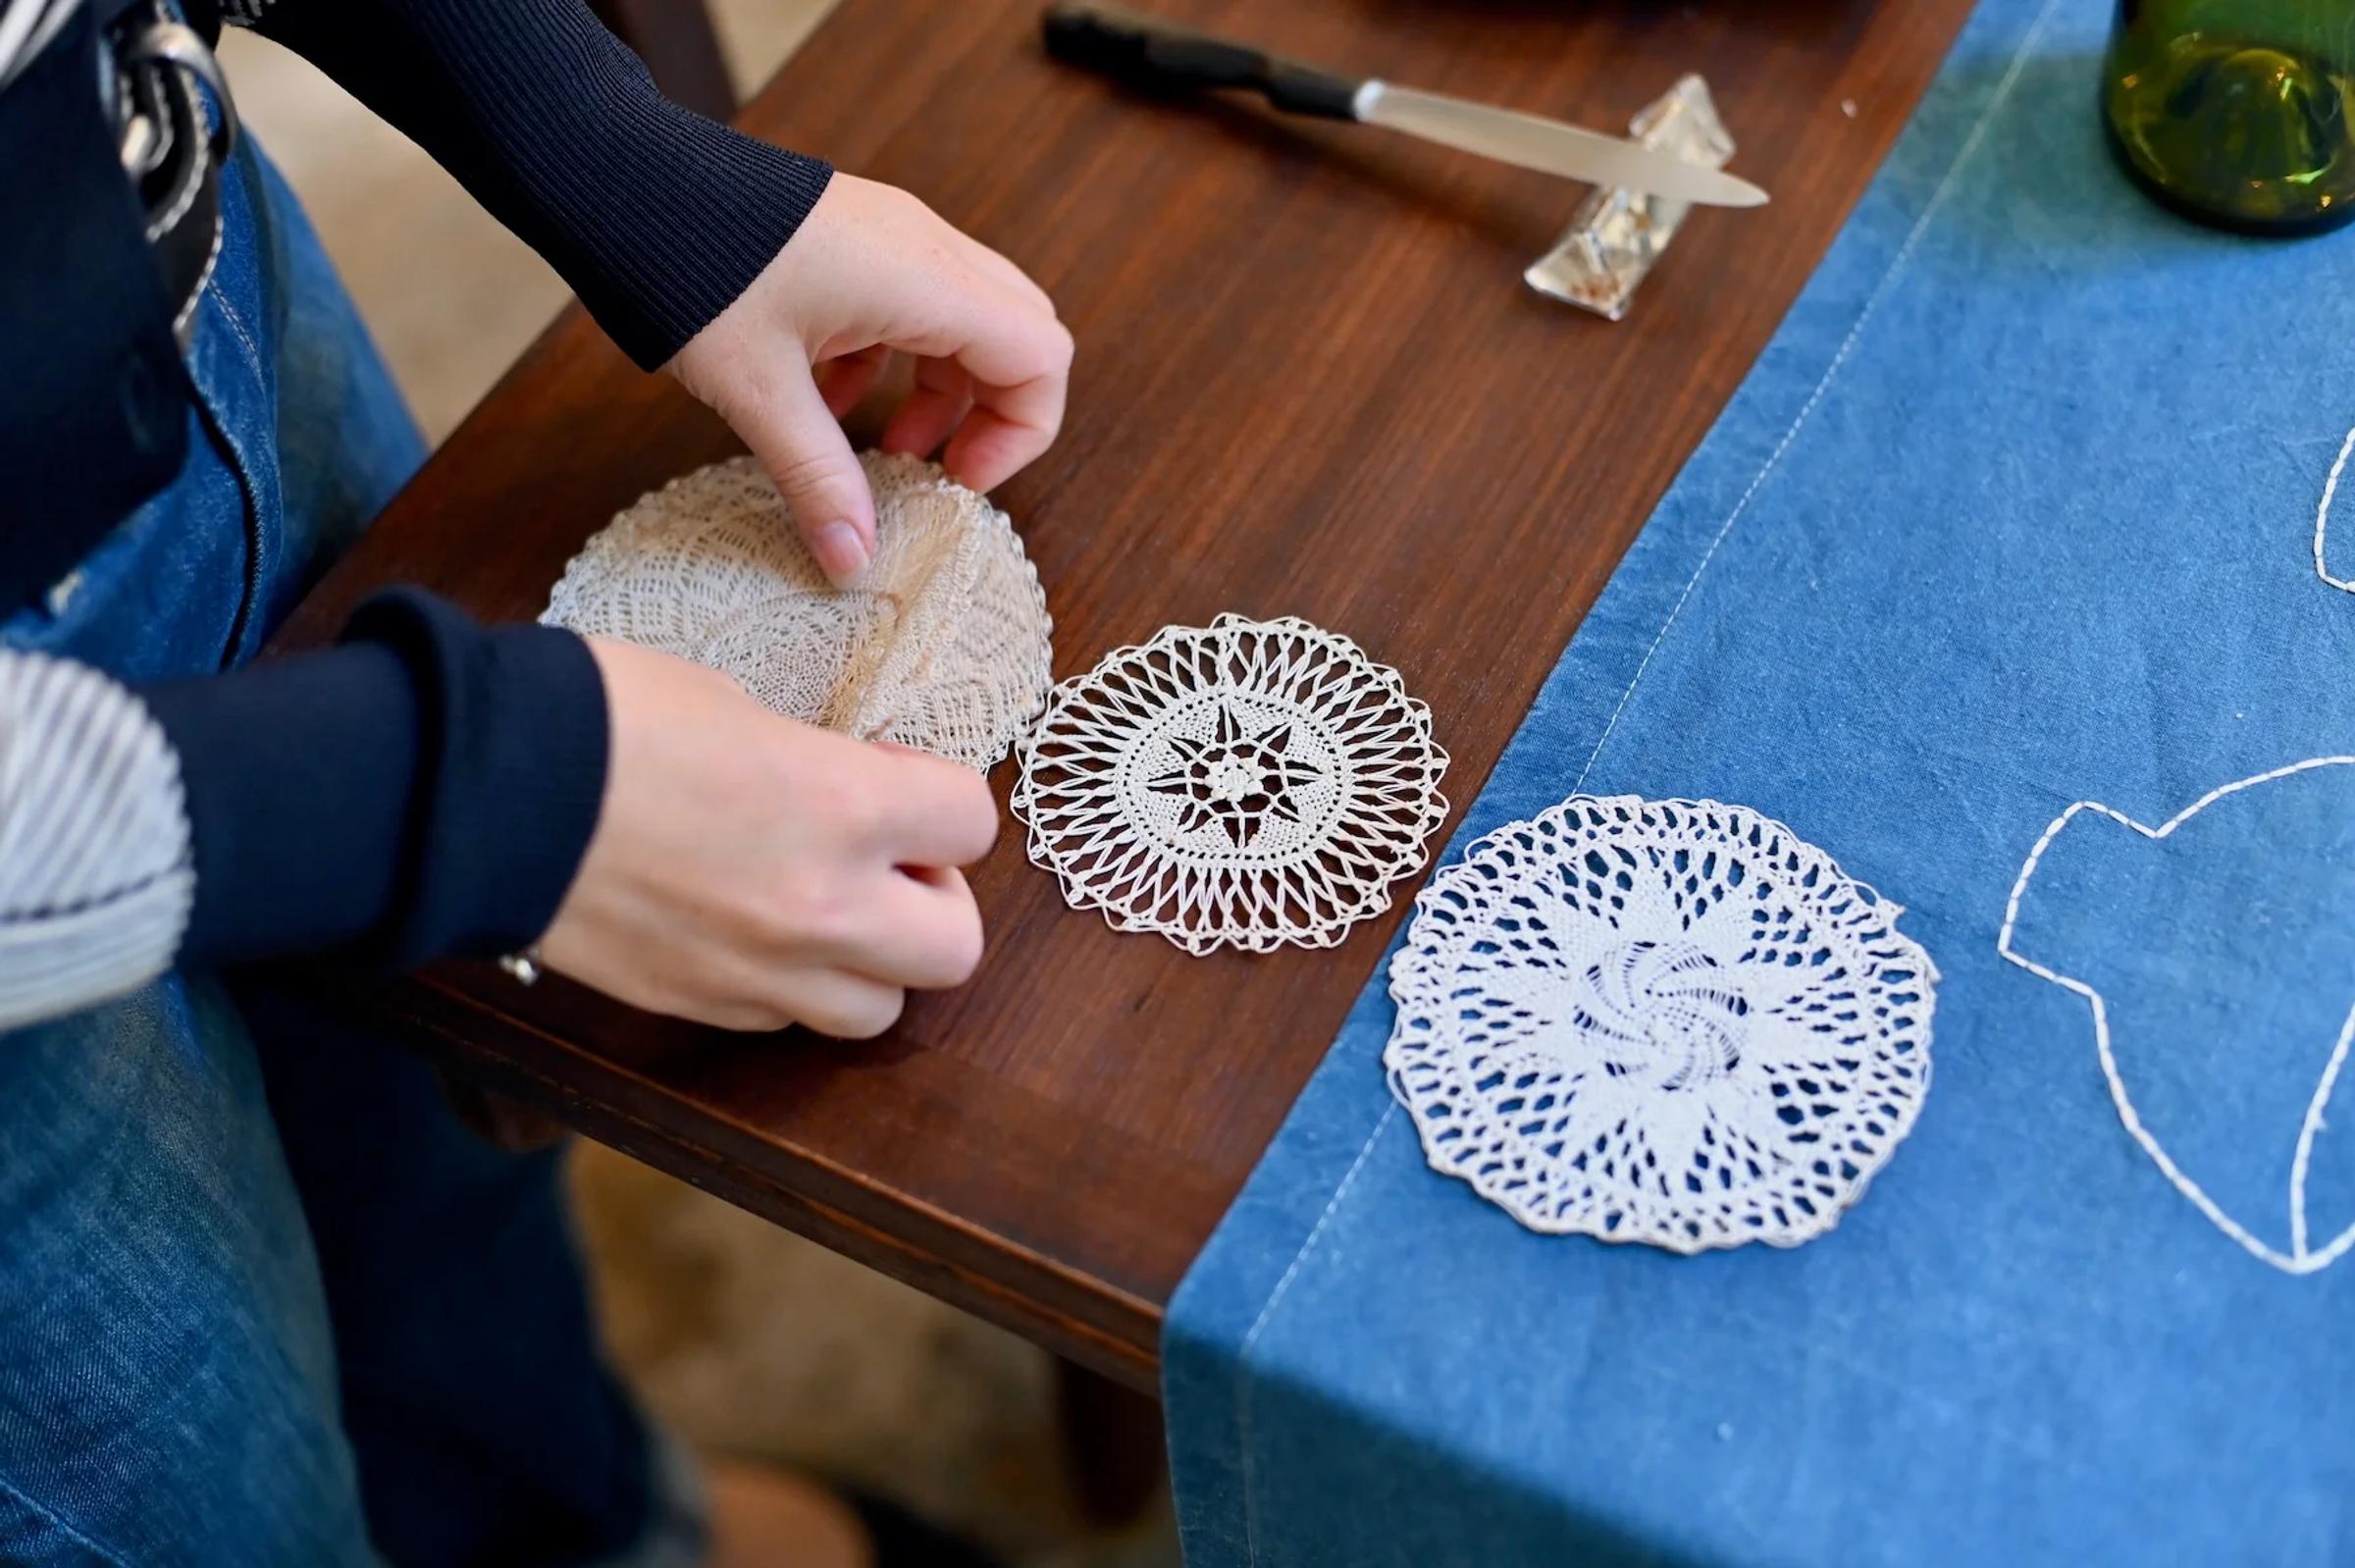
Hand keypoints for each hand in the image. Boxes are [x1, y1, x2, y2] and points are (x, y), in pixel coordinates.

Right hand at [539, 638, 996, 1034]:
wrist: (476, 788)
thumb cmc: (600, 716)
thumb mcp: (739, 708)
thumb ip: (820, 764)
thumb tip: (852, 791)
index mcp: (842, 808)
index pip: (971, 823)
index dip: (942, 797)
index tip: (895, 778)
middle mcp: (820, 907)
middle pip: (955, 949)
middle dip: (934, 900)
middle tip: (885, 858)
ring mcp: (758, 973)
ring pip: (877, 1011)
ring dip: (871, 962)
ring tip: (822, 906)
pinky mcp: (696, 1008)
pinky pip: (785, 1022)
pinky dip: (789, 984)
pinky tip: (748, 929)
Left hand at [667, 174, 1072, 584]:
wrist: (620, 176)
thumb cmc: (692, 267)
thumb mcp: (758, 392)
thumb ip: (817, 480)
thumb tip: (854, 562)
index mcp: (925, 280)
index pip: (1040, 356)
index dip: (1021, 432)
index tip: (959, 480)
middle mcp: (925, 249)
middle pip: (1017, 335)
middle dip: (992, 413)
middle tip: (937, 467)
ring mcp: (891, 237)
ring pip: (965, 322)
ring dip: (938, 393)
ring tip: (879, 447)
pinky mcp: (854, 238)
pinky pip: (909, 306)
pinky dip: (889, 362)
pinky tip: (825, 398)